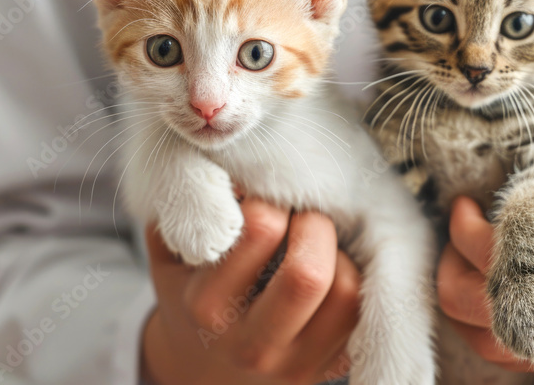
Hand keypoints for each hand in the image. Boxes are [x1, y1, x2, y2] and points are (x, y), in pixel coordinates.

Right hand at [141, 197, 359, 383]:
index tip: (265, 200)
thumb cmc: (190, 288)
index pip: (261, 228)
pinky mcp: (330, 370)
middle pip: (308, 273)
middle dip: (315, 224)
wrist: (202, 367)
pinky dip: (356, 279)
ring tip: (317, 245)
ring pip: (347, 292)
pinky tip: (332, 271)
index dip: (272, 198)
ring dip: (340, 253)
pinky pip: (364, 313)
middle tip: (302, 216)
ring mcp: (295, 365)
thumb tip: (240, 169)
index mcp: (206, 306)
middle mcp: (251, 344)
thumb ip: (188, 203)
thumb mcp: (170, 247)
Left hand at [437, 91, 533, 371]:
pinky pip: (524, 357)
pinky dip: (490, 330)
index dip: (471, 232)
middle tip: (458, 234)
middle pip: (494, 303)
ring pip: (499, 340)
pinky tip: (487, 293)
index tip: (464, 206)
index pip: (516, 251)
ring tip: (465, 264)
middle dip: (455, 268)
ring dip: (465, 304)